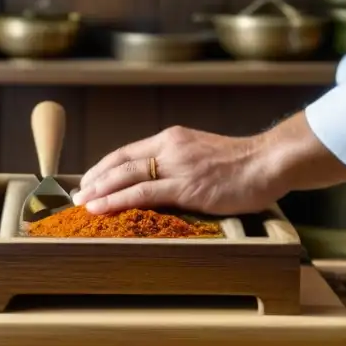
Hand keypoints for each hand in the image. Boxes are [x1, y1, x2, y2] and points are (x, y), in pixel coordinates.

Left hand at [74, 113, 345, 215]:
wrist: (268, 162)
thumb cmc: (242, 164)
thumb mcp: (202, 155)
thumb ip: (179, 163)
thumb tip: (158, 181)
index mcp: (172, 138)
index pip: (127, 151)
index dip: (103, 167)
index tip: (88, 180)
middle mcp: (170, 147)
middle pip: (120, 162)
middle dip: (95, 179)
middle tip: (77, 195)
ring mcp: (177, 166)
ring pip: (127, 175)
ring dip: (100, 190)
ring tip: (82, 203)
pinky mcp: (187, 186)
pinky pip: (143, 192)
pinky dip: (118, 199)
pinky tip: (102, 208)